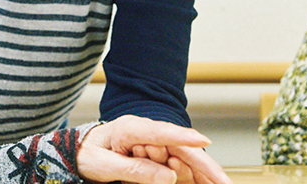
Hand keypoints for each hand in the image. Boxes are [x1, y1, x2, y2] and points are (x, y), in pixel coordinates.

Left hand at [75, 115, 231, 183]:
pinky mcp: (159, 156)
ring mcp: (155, 144)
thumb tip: (169, 175)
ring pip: (186, 159)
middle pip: (183, 148)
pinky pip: (180, 166)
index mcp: (130, 128)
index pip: (161, 132)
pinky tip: (207, 183)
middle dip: (207, 166)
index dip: (184, 137)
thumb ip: (134, 169)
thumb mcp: (103, 164)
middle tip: (226, 183)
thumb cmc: (88, 155)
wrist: (80, 152)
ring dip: (198, 174)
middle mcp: (148, 134)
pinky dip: (193, 175)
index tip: (204, 140)